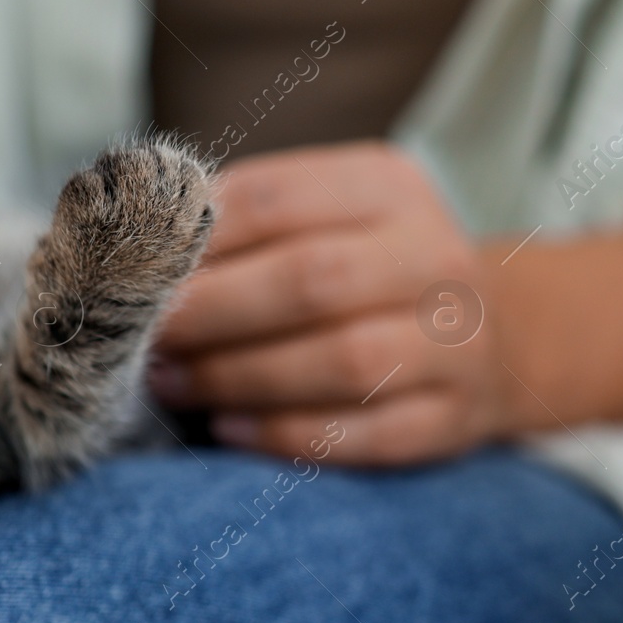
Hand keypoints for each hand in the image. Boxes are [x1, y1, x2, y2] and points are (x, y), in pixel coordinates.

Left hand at [150, 142, 514, 465]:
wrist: (493, 337)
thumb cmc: (361, 276)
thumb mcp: (317, 221)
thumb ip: (239, 229)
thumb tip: (129, 260)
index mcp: (387, 187)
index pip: (277, 198)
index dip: (195, 241)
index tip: (132, 277)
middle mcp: (434, 256)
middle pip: (312, 280)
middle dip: (211, 315)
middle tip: (146, 340)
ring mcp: (458, 340)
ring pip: (345, 362)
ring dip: (239, 378)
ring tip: (171, 385)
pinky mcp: (456, 415)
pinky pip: (369, 433)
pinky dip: (288, 435)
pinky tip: (229, 430)